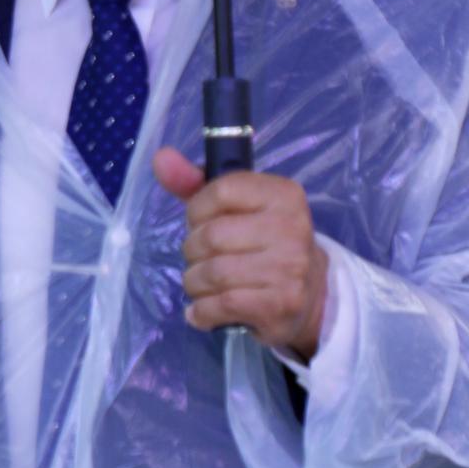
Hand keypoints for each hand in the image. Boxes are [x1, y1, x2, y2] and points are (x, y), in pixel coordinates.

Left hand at [155, 147, 328, 359]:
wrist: (307, 294)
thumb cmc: (258, 241)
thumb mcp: (231, 206)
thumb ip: (192, 181)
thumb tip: (160, 157)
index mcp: (282, 194)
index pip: (220, 191)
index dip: (197, 210)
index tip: (202, 222)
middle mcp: (292, 227)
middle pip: (211, 236)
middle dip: (193, 251)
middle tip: (203, 258)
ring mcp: (290, 268)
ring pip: (213, 273)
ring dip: (195, 282)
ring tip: (203, 285)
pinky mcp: (283, 304)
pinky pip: (222, 304)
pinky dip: (203, 310)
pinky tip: (204, 310)